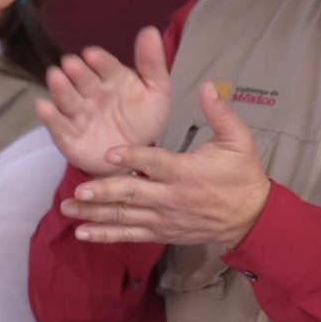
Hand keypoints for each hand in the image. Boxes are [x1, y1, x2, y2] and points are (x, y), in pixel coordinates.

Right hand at [37, 26, 172, 177]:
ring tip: (55, 77)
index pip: (105, 66)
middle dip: (77, 72)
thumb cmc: (143, 119)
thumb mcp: (156, 92)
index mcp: (112, 79)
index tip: (92, 54)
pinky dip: (51, 118)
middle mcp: (91, 93)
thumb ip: (152, 64)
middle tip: (71, 63)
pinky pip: (59, 127)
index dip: (100, 61)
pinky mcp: (68, 136)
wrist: (135, 156)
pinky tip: (43, 106)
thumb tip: (151, 31)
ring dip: (61, 89)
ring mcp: (78, 114)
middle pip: (82, 80)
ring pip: (68, 99)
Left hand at [57, 83, 270, 249]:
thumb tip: (206, 86)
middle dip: (105, 192)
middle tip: (79, 189)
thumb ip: (220, 114)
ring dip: (95, 212)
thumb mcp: (239, 141)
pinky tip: (83, 232)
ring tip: (69, 207)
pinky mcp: (161, 232)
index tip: (110, 152)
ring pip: (125, 216)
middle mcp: (171, 198)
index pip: (156, 163)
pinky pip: (130, 235)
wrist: (251, 217)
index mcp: (186, 172)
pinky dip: (106, 235)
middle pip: (133, 194)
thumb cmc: (243, 176)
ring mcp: (164, 218)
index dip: (133, 157)